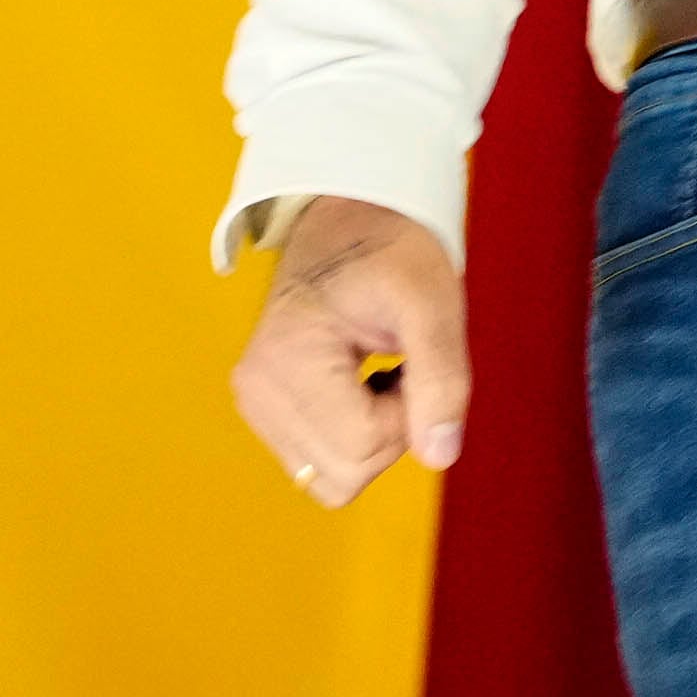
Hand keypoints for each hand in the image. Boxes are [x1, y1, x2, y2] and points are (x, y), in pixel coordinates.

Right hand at [231, 196, 469, 506]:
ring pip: (332, 478)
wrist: (350, 218)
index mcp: (286, 359)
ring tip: (382, 372)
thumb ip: (441, 377)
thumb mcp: (432, 300)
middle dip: (393, 430)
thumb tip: (440, 456)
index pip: (365, 444)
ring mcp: (255, 404)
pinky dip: (355, 435)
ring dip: (375, 436)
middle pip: (345, 474)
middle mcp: (256, 391)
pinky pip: (321, 462)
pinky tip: (364, 383)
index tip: (415, 358)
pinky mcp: (265, 411)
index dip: (410, 413)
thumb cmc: (392, 248)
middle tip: (401, 365)